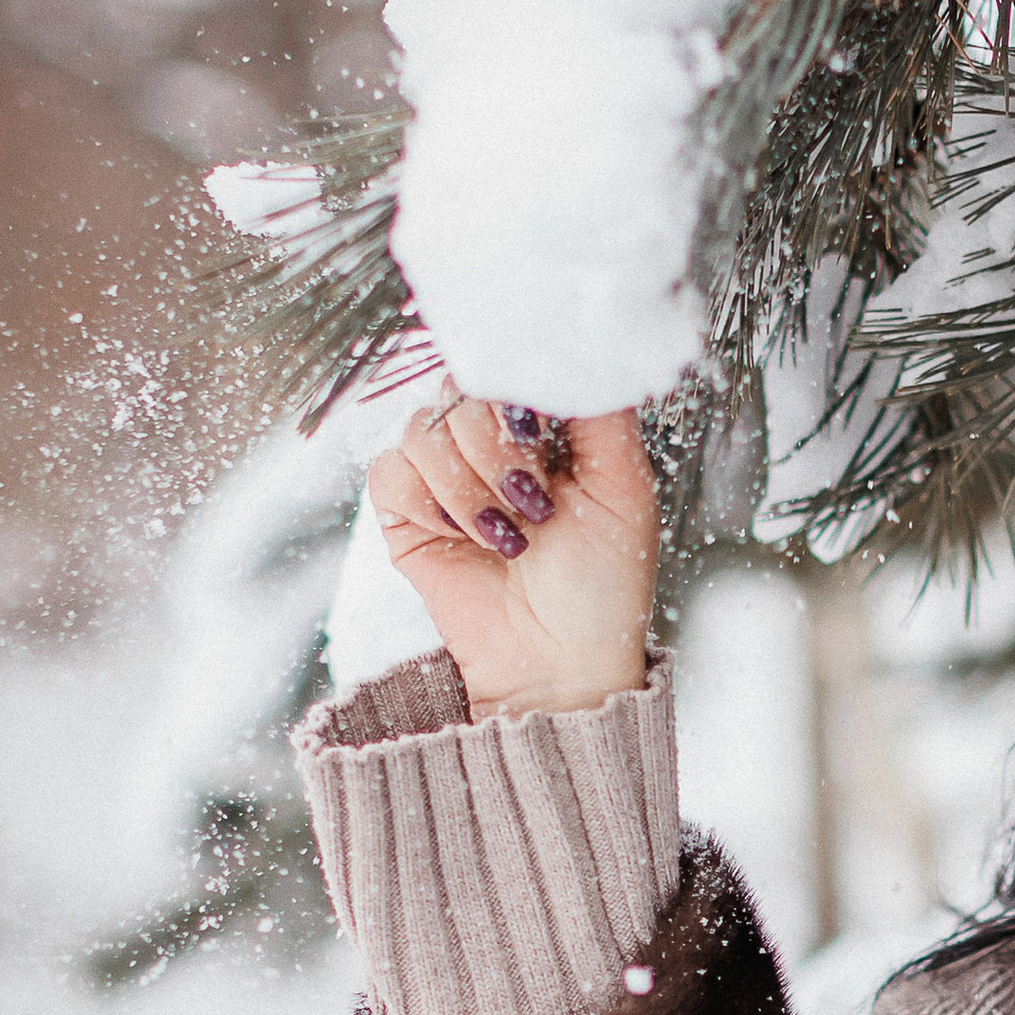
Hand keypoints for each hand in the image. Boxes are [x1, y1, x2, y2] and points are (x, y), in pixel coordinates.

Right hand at [369, 390, 659, 718]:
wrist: (558, 661)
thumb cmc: (601, 584)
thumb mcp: (624, 485)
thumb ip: (601, 410)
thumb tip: (574, 352)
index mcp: (544, 427)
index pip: (508, 365)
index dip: (517, 394)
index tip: (542, 438)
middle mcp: (491, 442)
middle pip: (458, 390)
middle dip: (497, 450)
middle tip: (534, 504)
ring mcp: (445, 475)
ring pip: (422, 429)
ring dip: (468, 487)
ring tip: (506, 536)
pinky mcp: (406, 512)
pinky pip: (389, 472)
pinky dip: (430, 505)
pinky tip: (465, 539)